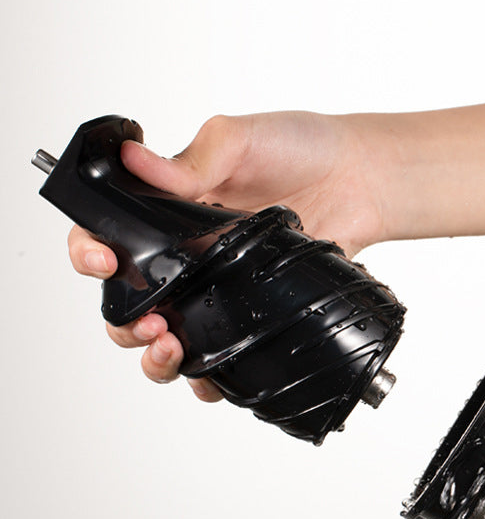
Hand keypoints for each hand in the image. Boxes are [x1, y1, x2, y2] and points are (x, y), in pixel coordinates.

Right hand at [67, 112, 388, 398]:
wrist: (360, 179)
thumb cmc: (302, 148)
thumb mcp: (241, 141)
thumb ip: (191, 160)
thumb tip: (136, 160)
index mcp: (171, 212)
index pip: (110, 235)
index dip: (91, 253)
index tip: (103, 262)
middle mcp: (188, 256)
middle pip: (130, 302)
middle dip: (124, 322)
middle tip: (148, 321)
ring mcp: (221, 290)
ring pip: (169, 338)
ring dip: (156, 357)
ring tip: (169, 348)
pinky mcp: (255, 314)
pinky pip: (223, 357)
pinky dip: (210, 378)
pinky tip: (210, 378)